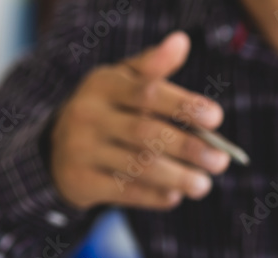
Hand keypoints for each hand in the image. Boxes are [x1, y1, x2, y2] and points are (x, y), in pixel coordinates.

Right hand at [51, 31, 229, 210]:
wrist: (57, 151)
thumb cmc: (105, 111)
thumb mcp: (121, 82)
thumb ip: (152, 66)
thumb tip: (182, 42)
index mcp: (104, 85)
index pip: (148, 92)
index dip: (183, 105)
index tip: (215, 119)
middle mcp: (89, 115)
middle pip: (146, 133)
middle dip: (188, 148)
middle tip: (220, 161)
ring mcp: (82, 149)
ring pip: (138, 165)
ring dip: (177, 177)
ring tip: (203, 185)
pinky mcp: (82, 181)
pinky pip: (125, 191)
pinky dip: (153, 196)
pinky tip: (174, 197)